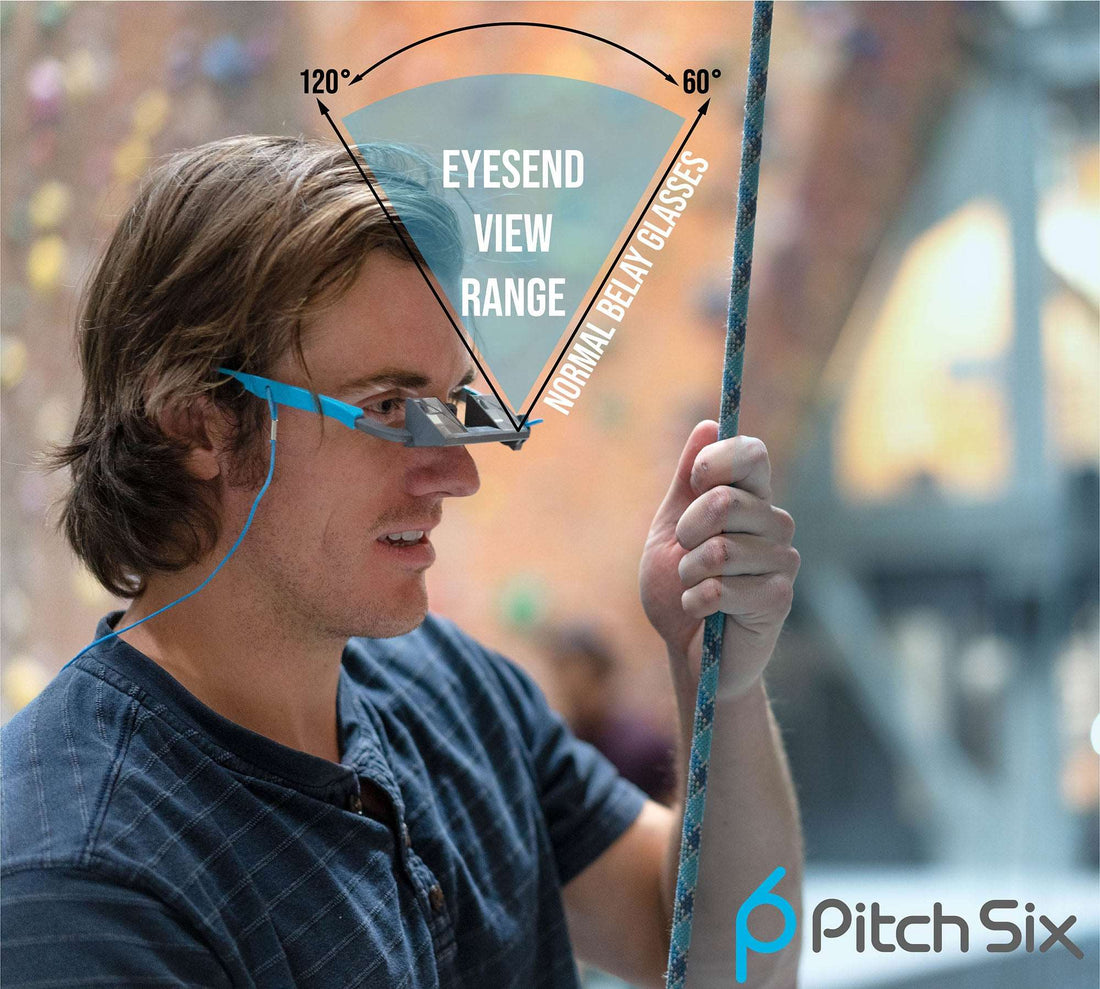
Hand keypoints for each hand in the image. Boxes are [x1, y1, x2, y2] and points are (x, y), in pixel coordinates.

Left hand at [639, 421, 799, 700]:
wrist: (688, 652)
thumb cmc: (679, 591)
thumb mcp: (670, 530)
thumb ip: (686, 482)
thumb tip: (707, 423)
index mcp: (748, 501)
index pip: (752, 454)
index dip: (719, 459)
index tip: (694, 477)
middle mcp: (773, 524)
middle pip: (727, 500)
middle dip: (688, 530)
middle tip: (684, 554)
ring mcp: (782, 561)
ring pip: (722, 548)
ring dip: (690, 573)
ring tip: (694, 588)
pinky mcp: (779, 598)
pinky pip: (724, 587)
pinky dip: (698, 601)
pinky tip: (704, 612)